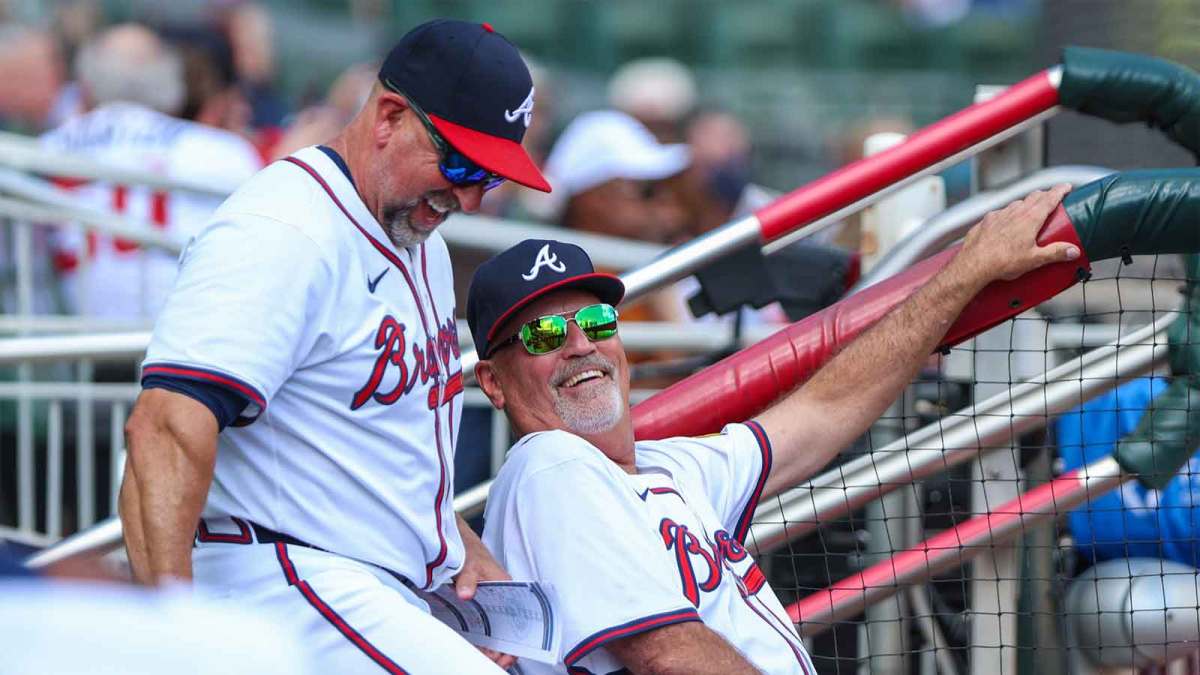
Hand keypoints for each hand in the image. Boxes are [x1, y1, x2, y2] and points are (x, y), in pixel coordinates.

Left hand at [454, 516, 516, 669]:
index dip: (514, 643)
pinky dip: (479, 638)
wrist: (459, 541)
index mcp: (509, 590)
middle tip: (490, 661)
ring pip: (494, 630)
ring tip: (480, 656)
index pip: (519, 622)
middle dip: (501, 649)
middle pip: (507, 631)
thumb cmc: (470, 551)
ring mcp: (490, 603)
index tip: (505, 657)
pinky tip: (473, 646)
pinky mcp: (478, 604)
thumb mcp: (469, 564)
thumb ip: (468, 579)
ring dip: (489, 645)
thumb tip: (466, 594)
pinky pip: (482, 625)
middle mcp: (503, 600)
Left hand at [956, 184, 1078, 282]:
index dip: (1059, 191)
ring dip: (1025, 204)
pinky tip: (1006, 224)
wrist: (973, 264)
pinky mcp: (985, 222)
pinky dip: (1007, 215)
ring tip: (1030, 211)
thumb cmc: (1001, 262)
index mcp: (1029, 219)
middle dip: (1044, 195)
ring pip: (1015, 204)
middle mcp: (1014, 213)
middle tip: (1051, 197)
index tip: (1066, 187)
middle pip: (1033, 197)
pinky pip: (999, 214)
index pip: (1049, 198)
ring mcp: (998, 215)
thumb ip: (1055, 253)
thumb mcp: (1034, 259)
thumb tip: (1073, 251)